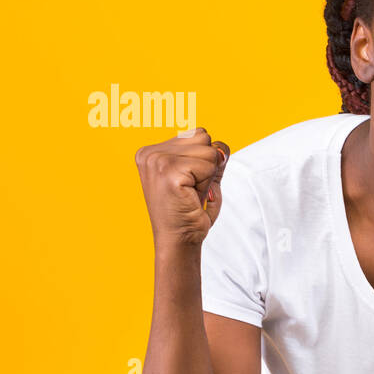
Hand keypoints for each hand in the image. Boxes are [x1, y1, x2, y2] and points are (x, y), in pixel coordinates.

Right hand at [135, 127, 231, 248]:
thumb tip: (223, 147)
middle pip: (204, 137)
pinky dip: (207, 183)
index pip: (197, 134)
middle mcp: (150, 153)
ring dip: (208, 175)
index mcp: (152, 152)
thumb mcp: (202, 178)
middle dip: (207, 166)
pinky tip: (190, 196)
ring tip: (191, 193)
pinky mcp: (169, 171)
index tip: (188, 183)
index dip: (203, 161)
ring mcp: (157, 160)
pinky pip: (208, 166)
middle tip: (192, 190)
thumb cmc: (189, 212)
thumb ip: (211, 158)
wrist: (179, 239)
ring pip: (209, 150)